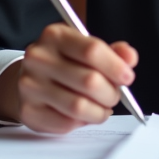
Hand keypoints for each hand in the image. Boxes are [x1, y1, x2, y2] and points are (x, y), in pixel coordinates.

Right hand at [0, 23, 137, 132]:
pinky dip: (82, 122)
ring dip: (100, 111)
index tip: (127, 77)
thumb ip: (111, 52)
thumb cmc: (64, 62)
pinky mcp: (28, 111)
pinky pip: (66, 123)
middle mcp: (38, 58)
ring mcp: (30, 85)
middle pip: (89, 81)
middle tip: (115, 95)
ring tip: (103, 108)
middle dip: (111, 93)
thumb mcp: (86, 48)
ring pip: (79, 106)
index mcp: (55, 35)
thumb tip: (129, 58)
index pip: (92, 50)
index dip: (115, 66)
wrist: (30, 78)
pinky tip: (83, 114)